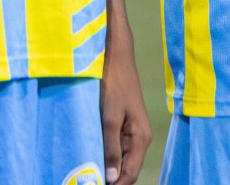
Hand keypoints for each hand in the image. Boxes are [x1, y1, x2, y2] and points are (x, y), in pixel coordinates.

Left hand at [99, 27, 151, 184]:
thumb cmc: (114, 85)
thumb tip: (112, 179)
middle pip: (127, 169)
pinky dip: (106, 152)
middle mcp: (140, 137)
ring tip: (88, 169)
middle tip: (88, 178)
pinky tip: (92, 151)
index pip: (130, 174)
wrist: (116, 57)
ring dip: (107, 165)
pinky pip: (117, 145)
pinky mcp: (125, 123)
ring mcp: (133, 131)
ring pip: (121, 158)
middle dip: (111, 177)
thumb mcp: (109, 119)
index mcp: (141, 138)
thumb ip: (111, 149)